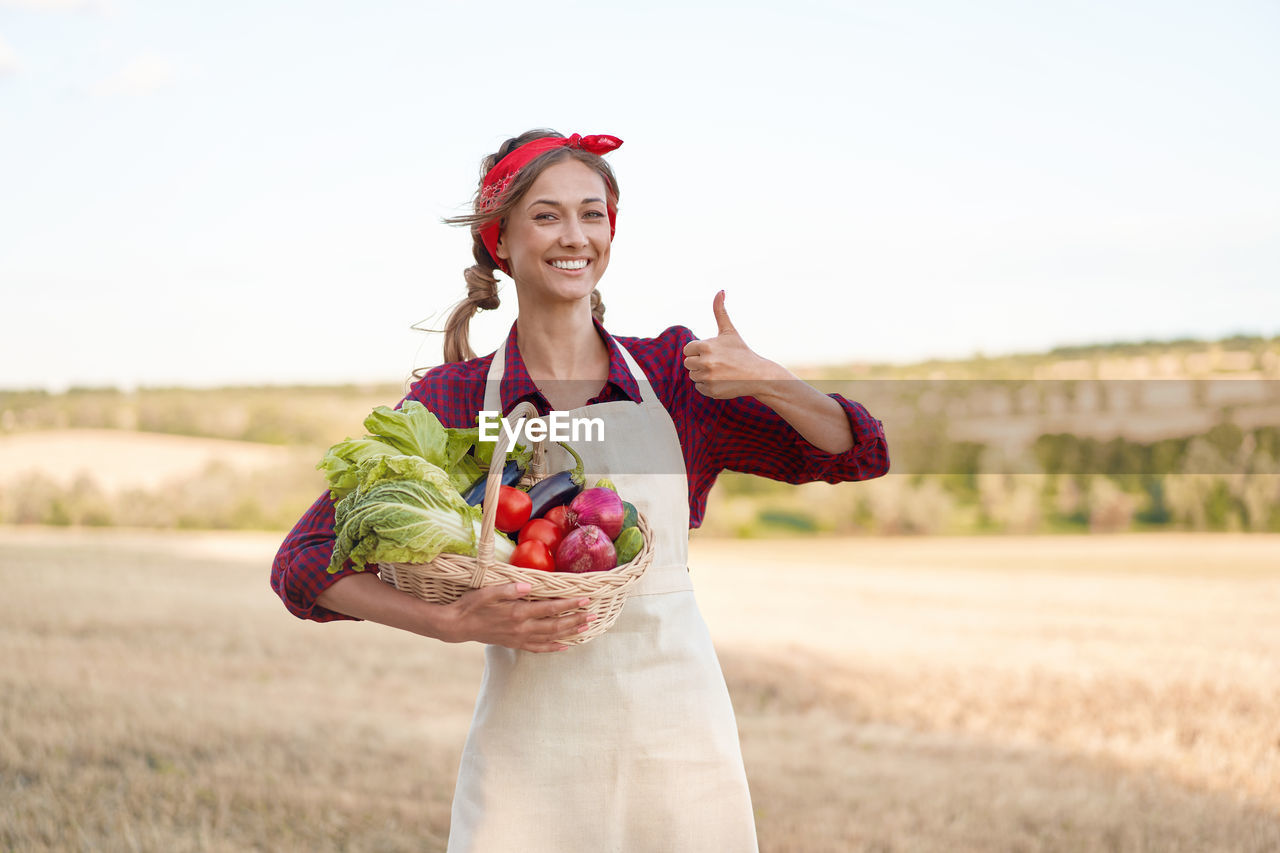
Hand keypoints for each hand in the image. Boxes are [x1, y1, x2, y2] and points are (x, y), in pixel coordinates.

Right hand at [442, 582, 593, 651]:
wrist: (457, 625)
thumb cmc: (471, 605)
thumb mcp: (488, 592)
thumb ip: (509, 589)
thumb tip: (528, 585)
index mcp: (518, 612)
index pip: (550, 608)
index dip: (569, 604)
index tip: (585, 599)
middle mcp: (522, 628)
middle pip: (556, 625)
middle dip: (576, 619)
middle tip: (594, 615)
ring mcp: (519, 638)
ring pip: (550, 637)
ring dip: (569, 633)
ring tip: (586, 628)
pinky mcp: (514, 643)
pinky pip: (538, 648)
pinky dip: (552, 648)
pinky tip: (564, 647)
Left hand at [682, 290, 787, 399]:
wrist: (757, 375)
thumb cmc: (741, 351)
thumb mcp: (729, 331)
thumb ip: (720, 311)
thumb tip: (720, 290)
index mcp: (707, 346)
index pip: (688, 349)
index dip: (698, 351)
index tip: (712, 352)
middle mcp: (706, 362)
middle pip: (688, 363)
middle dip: (700, 363)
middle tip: (717, 363)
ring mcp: (709, 378)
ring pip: (693, 376)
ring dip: (703, 374)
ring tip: (721, 371)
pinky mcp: (711, 391)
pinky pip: (699, 387)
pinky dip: (708, 386)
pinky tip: (722, 381)